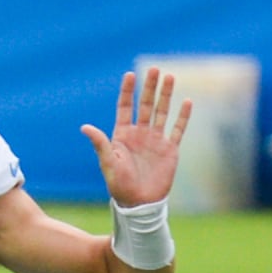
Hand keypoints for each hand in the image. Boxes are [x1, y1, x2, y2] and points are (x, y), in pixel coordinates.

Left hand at [80, 67, 191, 206]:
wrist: (139, 203)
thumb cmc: (119, 185)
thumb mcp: (108, 163)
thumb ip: (100, 143)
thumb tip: (84, 127)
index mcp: (122, 135)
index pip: (125, 107)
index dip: (128, 91)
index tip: (130, 74)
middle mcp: (140, 134)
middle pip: (145, 105)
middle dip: (149, 87)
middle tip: (154, 69)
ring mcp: (156, 140)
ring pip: (162, 112)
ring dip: (165, 95)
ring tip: (169, 77)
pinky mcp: (170, 149)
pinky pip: (177, 129)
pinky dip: (183, 116)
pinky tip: (187, 101)